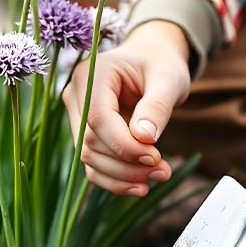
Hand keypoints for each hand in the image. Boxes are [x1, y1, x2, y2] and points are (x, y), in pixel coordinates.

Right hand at [63, 20, 190, 195]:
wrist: (152, 60)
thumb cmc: (161, 64)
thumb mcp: (168, 78)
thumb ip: (156, 106)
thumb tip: (143, 139)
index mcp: (93, 73)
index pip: (97, 117)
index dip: (123, 144)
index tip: (155, 157)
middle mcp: (77, 94)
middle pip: (90, 141)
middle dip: (126, 163)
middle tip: (163, 171)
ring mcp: (77, 114)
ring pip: (89, 158)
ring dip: (122, 176)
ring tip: (159, 176)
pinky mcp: (86, 133)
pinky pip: (93, 164)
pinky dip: (115, 179)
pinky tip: (141, 186)